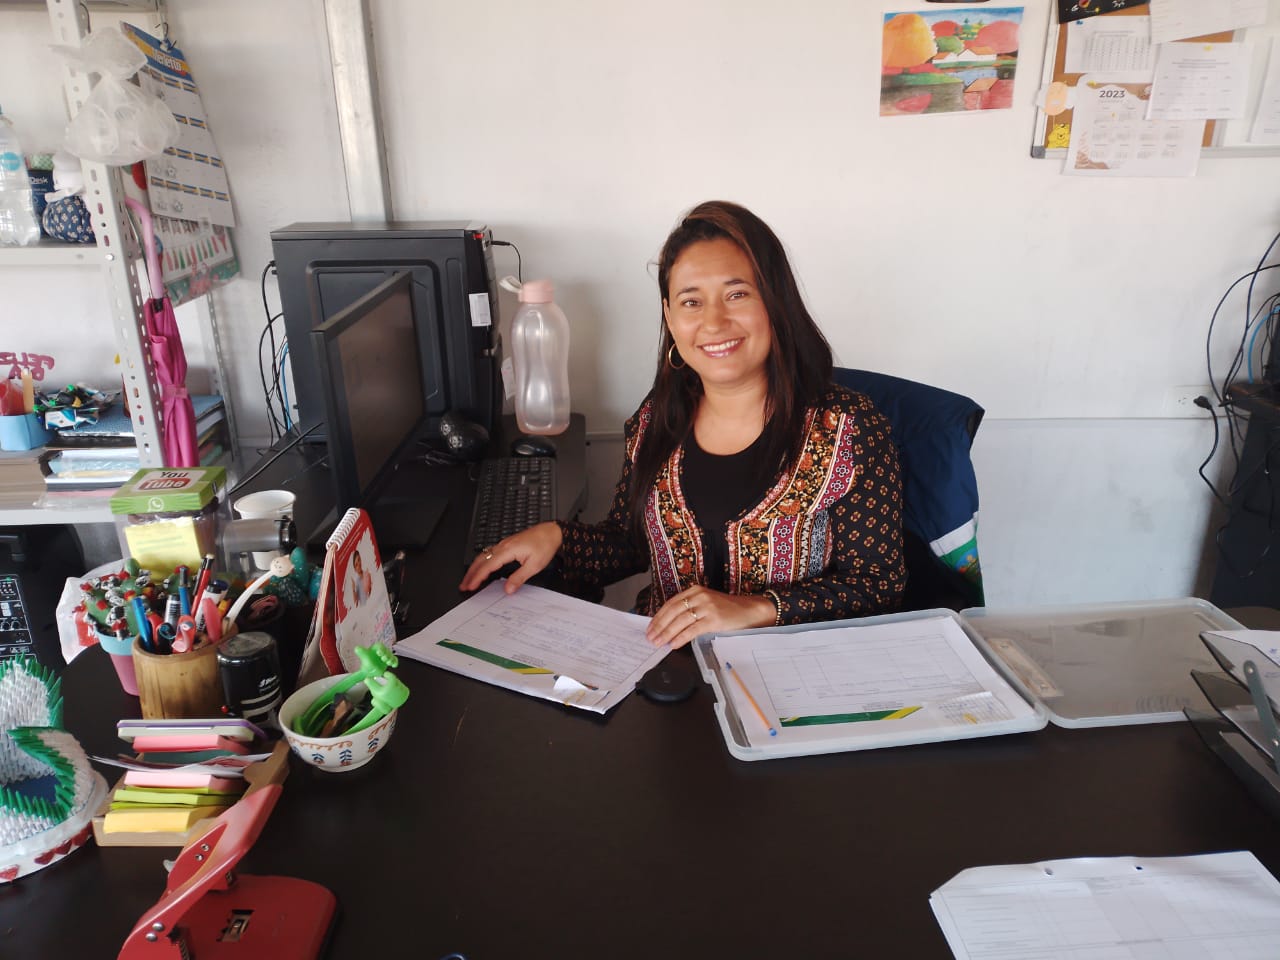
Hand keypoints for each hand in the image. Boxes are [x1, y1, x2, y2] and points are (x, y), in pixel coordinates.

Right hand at [459, 521, 562, 593]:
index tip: (471, 586)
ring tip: (469, 579)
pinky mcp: (507, 544)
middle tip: (463, 585)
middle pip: (481, 560)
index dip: (477, 577)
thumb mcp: (534, 565)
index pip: (488, 565)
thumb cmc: (545, 545)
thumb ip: (519, 578)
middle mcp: (503, 545)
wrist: (552, 532)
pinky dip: (482, 562)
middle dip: (470, 573)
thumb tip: (508, 589)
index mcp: (508, 550)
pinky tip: (482, 568)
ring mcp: (504, 544)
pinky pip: (489, 553)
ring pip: (483, 556)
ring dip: (474, 567)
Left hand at [645, 585, 775, 648]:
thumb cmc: (728, 610)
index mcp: (695, 590)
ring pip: (680, 621)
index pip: (671, 604)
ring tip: (658, 643)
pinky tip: (673, 644)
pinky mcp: (713, 619)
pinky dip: (680, 638)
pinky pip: (692, 630)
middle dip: (659, 626)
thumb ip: (690, 610)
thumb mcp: (706, 603)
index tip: (650, 627)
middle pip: (673, 612)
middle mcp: (699, 596)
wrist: (750, 611)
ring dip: (667, 633)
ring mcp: (707, 607)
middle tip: (650, 637)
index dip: (658, 617)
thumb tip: (669, 626)